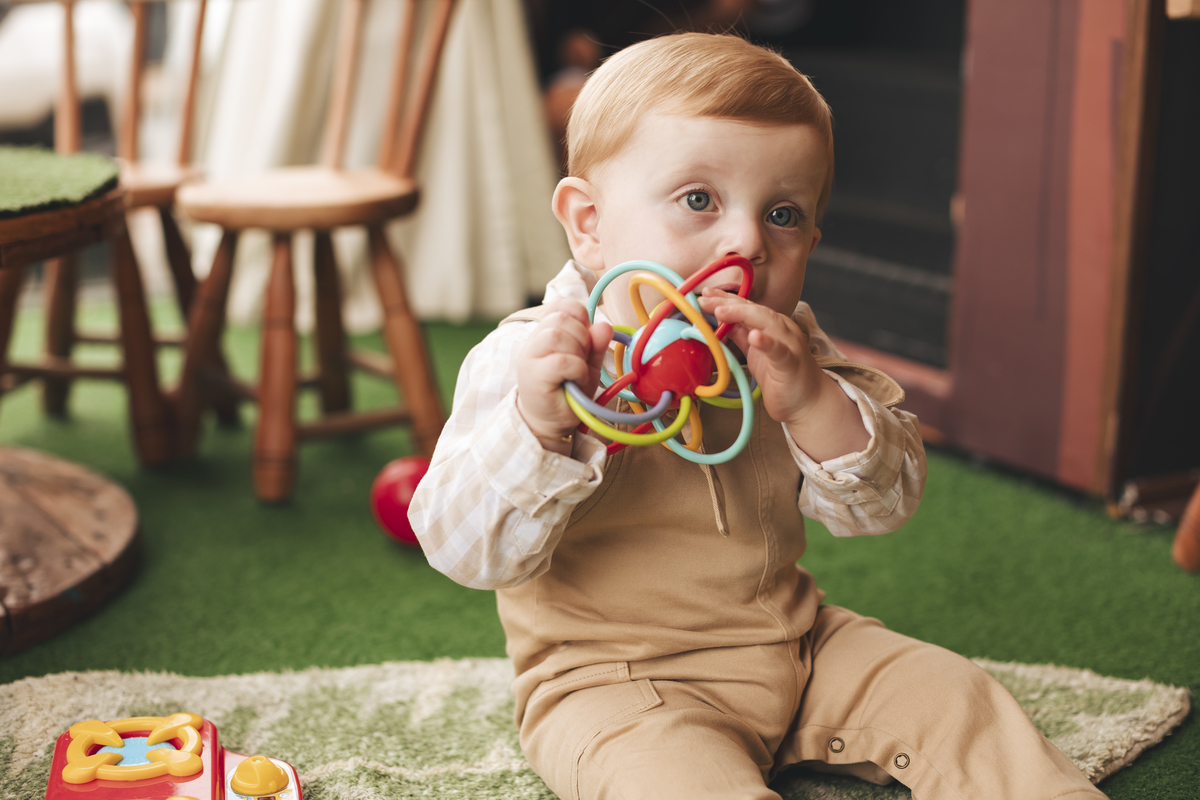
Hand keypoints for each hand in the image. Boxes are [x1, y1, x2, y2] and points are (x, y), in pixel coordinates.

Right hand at [516, 300, 611, 450]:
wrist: (551, 421)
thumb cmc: (568, 391)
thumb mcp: (588, 364)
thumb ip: (595, 345)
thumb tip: (604, 325)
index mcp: (546, 333)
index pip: (561, 306)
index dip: (580, 315)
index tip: (586, 337)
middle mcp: (534, 341)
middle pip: (560, 318)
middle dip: (582, 336)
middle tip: (584, 358)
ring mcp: (530, 358)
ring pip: (556, 335)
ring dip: (577, 351)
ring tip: (579, 370)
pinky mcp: (534, 376)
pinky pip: (560, 360)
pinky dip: (577, 369)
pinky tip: (577, 379)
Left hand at [698, 288, 868, 460]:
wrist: (808, 402)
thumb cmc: (782, 376)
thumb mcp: (754, 352)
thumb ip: (740, 335)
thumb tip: (719, 321)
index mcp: (772, 325)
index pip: (746, 306)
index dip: (725, 298)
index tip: (705, 293)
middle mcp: (782, 329)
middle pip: (753, 310)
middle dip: (728, 303)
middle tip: (705, 300)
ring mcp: (789, 344)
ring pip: (767, 323)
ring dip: (743, 314)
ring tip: (722, 311)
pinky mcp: (791, 363)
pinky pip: (779, 351)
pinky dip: (766, 343)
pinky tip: (754, 336)